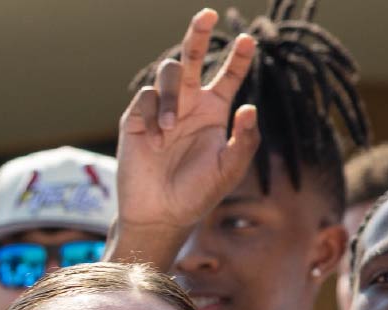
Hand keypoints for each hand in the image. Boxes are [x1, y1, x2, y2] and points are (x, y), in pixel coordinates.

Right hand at [115, 10, 259, 235]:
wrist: (159, 213)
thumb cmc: (198, 194)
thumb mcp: (230, 168)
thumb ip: (245, 139)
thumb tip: (250, 107)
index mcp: (213, 111)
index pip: (229, 75)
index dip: (240, 58)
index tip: (250, 41)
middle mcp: (187, 104)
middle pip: (193, 57)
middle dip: (199, 34)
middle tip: (208, 13)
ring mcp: (161, 110)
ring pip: (168, 74)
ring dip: (172, 94)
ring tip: (171, 127)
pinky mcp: (136, 119)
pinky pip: (146, 97)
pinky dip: (155, 111)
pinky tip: (158, 135)